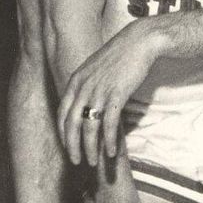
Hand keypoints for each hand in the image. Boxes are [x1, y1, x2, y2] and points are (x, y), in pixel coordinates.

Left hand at [58, 23, 168, 176]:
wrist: (140, 41)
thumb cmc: (121, 55)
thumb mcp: (96, 68)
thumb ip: (86, 84)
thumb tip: (85, 102)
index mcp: (75, 81)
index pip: (62, 114)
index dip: (63, 134)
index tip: (68, 147)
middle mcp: (83, 88)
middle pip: (72, 124)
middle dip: (73, 146)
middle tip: (77, 161)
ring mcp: (99, 91)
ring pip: (89, 127)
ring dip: (91, 148)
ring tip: (95, 161)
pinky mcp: (117, 94)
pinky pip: (109, 124)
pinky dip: (109, 140)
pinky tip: (111, 151)